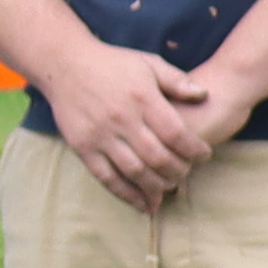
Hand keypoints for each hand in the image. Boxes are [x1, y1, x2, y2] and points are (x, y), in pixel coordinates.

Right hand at [46, 42, 220, 209]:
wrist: (63, 63)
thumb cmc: (112, 63)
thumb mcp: (148, 63)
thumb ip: (177, 81)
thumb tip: (204, 95)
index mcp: (142, 98)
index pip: (176, 133)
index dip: (194, 149)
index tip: (204, 155)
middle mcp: (121, 119)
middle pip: (157, 157)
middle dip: (178, 171)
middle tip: (187, 173)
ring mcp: (100, 135)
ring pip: (134, 171)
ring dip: (156, 186)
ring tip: (169, 188)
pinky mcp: (82, 146)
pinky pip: (107, 177)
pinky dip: (127, 194)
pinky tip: (144, 204)